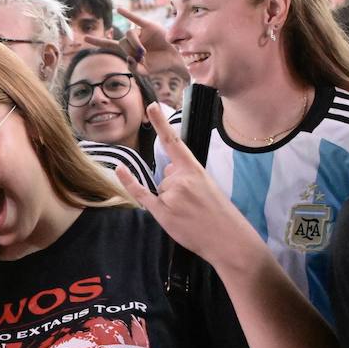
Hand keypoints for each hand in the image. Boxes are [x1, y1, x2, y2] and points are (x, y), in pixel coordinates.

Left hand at [86, 7, 188, 81]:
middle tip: (142, 57)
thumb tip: (128, 58)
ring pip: (129, 34)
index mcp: (128, 50)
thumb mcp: (144, 71)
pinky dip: (127, 14)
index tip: (84, 38)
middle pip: (122, 42)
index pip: (109, 44)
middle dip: (130, 51)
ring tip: (144, 53)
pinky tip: (118, 10)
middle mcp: (132, 39)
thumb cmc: (158, 65)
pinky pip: (136, 19)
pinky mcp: (149, 26)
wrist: (174, 59)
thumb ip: (134, 69)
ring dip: (135, 44)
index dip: (97, 41)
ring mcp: (140, 32)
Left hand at [115, 105, 261, 271]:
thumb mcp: (208, 187)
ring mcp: (171, 195)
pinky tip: (120, 169)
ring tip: (190, 214)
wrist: (229, 240)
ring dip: (170, 201)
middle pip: (166, 175)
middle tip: (195, 205)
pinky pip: (141, 193)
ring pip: (160, 189)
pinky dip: (129, 182)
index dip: (161, 124)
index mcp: (196, 170)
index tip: (151, 107)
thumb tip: (167, 169)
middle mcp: (181, 179)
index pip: (174, 142)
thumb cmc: (219, 215)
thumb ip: (186, 175)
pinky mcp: (162, 212)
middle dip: (176, 188)